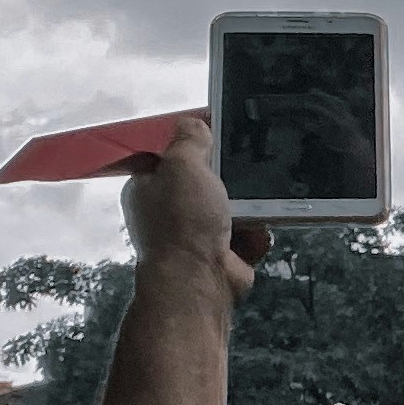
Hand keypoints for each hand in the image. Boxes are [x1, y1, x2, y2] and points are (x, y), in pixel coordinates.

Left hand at [123, 113, 268, 309]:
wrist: (199, 281)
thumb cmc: (183, 219)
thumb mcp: (183, 165)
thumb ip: (189, 140)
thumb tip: (191, 123)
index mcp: (147, 189)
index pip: (169, 160)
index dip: (193, 149)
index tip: (218, 142)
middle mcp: (166, 213)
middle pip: (204, 184)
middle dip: (228, 182)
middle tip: (244, 175)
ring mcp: (193, 237)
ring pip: (229, 210)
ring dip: (248, 210)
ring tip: (257, 208)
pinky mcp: (220, 257)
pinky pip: (244, 236)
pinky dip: (254, 236)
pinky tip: (256, 235)